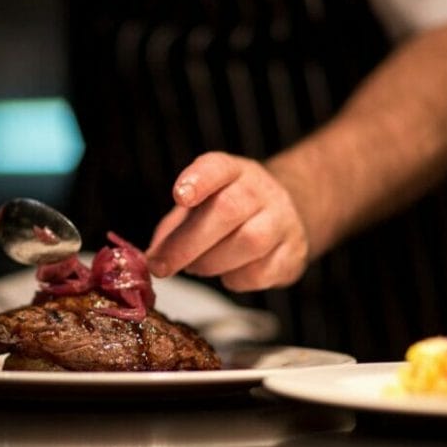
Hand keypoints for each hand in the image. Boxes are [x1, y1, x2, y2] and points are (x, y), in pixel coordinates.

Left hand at [145, 152, 309, 291]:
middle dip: (188, 243)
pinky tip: (228, 273)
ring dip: (211, 262)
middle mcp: (262, 190)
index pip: (218, 167)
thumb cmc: (228, 212)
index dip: (198, 179)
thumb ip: (173, 229)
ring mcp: (283, 220)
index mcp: (233, 171)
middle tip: (162, 266)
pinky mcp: (294, 253)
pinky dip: (235, 279)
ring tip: (197, 267)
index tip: (179, 196)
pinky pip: (262, 272)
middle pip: (228, 210)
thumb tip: (152, 259)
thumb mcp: (199, 207)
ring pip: (249, 241)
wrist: (282, 216)